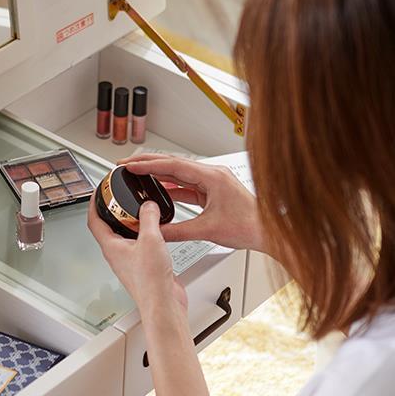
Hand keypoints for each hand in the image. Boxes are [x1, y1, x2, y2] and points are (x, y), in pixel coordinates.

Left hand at [88, 196, 187, 322]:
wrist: (164, 304)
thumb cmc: (151, 281)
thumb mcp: (151, 240)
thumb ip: (149, 218)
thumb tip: (148, 205)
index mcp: (111, 247)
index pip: (93, 220)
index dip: (93, 203)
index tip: (97, 191)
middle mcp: (117, 254)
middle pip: (108, 227)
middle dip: (112, 210)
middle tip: (118, 197)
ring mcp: (129, 260)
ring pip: (125, 236)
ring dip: (130, 222)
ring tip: (139, 209)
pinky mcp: (142, 265)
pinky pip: (140, 244)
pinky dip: (144, 233)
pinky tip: (157, 229)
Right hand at [119, 154, 266, 252]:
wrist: (268, 232)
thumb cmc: (249, 226)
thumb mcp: (207, 230)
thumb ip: (177, 231)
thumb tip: (157, 231)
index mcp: (212, 177)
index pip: (173, 166)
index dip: (148, 165)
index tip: (130, 165)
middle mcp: (212, 175)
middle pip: (173, 164)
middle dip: (148, 163)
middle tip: (127, 163)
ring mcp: (212, 182)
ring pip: (179, 174)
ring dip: (157, 174)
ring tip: (137, 175)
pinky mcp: (212, 192)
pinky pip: (186, 186)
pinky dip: (170, 187)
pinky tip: (157, 191)